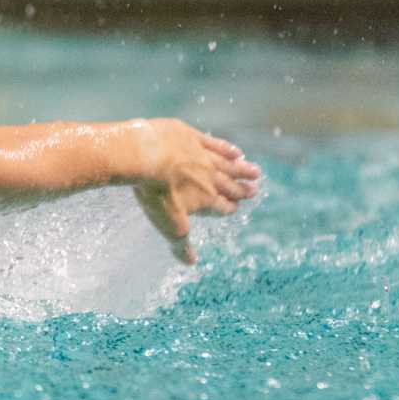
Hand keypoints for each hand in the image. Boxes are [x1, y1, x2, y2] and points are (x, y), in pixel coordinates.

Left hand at [131, 120, 261, 264]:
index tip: (236, 207)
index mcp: (205, 199)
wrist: (142, 156)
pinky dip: (228, 149)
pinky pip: (215, 144)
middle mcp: (209, 177)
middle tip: (254, 190)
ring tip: (256, 172)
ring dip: (242, 170)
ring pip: (228, 165)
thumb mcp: (167, 224)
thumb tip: (191, 263)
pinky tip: (236, 152)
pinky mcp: (192, 136)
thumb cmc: (155, 193)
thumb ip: (180, 244)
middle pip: (230, 185)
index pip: (222, 206)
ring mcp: (202, 155)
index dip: (229, 208)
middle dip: (242, 190)